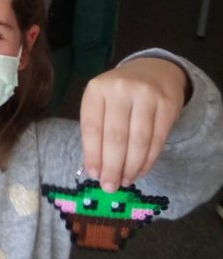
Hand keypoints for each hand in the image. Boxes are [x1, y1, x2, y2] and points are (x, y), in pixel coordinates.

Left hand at [80, 56, 187, 192]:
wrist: (153, 72)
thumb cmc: (119, 94)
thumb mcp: (100, 102)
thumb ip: (96, 130)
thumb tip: (96, 170)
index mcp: (97, 88)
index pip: (92, 127)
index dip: (93, 155)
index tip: (94, 176)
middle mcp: (121, 89)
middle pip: (115, 137)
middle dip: (112, 167)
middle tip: (109, 187)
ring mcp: (146, 95)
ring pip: (138, 141)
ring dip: (131, 167)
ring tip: (125, 181)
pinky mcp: (167, 105)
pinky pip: (157, 140)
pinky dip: (148, 160)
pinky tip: (140, 171)